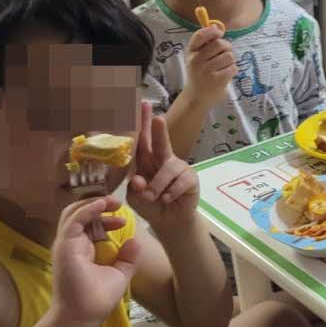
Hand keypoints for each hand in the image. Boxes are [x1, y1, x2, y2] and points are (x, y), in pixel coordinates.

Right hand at [52, 195, 139, 326]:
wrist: (83, 316)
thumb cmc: (98, 299)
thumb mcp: (119, 274)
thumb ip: (127, 258)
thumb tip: (134, 241)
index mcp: (83, 250)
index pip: (90, 225)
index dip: (106, 218)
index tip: (123, 221)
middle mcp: (72, 244)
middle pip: (80, 214)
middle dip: (98, 205)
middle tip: (118, 203)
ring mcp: (66, 244)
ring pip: (73, 212)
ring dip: (93, 203)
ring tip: (112, 201)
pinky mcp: (64, 246)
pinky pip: (74, 220)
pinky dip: (88, 209)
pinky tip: (102, 204)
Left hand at [128, 100, 199, 233]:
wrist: (169, 221)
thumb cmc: (150, 205)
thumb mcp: (136, 198)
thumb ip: (134, 188)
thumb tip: (138, 179)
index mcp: (146, 161)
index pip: (141, 140)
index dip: (142, 123)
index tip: (142, 105)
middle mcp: (162, 159)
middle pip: (160, 142)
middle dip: (158, 129)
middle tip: (157, 117)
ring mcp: (178, 167)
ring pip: (168, 168)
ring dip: (157, 184)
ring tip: (152, 197)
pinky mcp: (190, 178)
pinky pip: (180, 181)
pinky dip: (171, 191)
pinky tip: (168, 198)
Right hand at [185, 25, 235, 108]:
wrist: (196, 98)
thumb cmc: (199, 74)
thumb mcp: (196, 58)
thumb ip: (205, 43)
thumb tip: (216, 26)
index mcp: (191, 52)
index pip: (200, 35)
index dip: (212, 31)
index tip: (219, 33)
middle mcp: (197, 61)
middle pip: (220, 44)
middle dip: (227, 47)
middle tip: (225, 54)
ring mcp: (207, 71)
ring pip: (229, 56)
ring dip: (230, 61)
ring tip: (223, 67)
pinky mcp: (218, 80)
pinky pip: (233, 68)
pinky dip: (232, 71)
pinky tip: (225, 75)